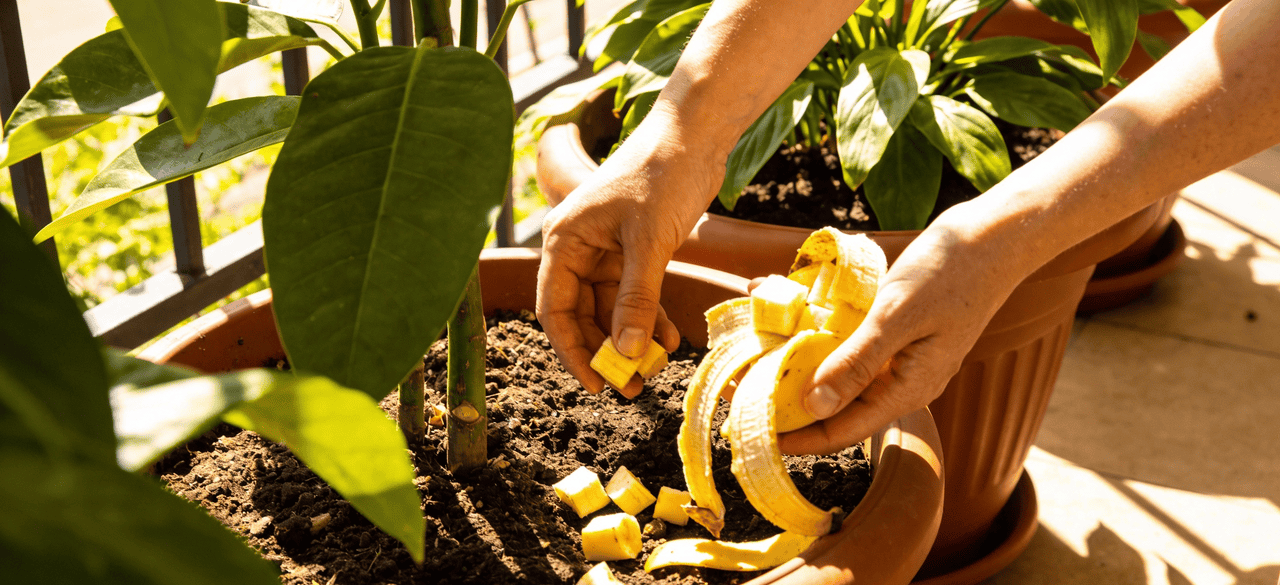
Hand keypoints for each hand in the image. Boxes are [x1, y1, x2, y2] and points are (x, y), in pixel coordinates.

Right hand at [536, 128, 723, 394]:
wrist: (694, 135)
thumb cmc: (661, 175)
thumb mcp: (649, 242)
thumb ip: (636, 299)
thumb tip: (626, 353)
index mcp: (564, 240)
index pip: (554, 309)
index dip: (571, 350)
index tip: (595, 384)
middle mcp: (578, 248)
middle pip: (580, 314)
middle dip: (605, 351)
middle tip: (630, 387)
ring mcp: (606, 249)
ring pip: (611, 308)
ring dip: (631, 338)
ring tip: (654, 370)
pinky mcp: (634, 248)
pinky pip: (634, 293)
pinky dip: (649, 316)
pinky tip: (669, 338)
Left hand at [777, 205, 1029, 454]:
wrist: (993, 235)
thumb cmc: (952, 273)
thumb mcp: (896, 315)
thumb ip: (856, 361)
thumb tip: (813, 405)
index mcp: (906, 390)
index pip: (842, 431)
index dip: (798, 437)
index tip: (755, 433)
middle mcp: (900, 380)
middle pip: (835, 402)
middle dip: (787, 394)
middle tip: (741, 382)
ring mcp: (897, 355)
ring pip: (836, 366)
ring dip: (795, 353)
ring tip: (754, 338)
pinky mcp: (893, 329)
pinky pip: (846, 336)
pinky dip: (816, 323)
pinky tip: (785, 296)